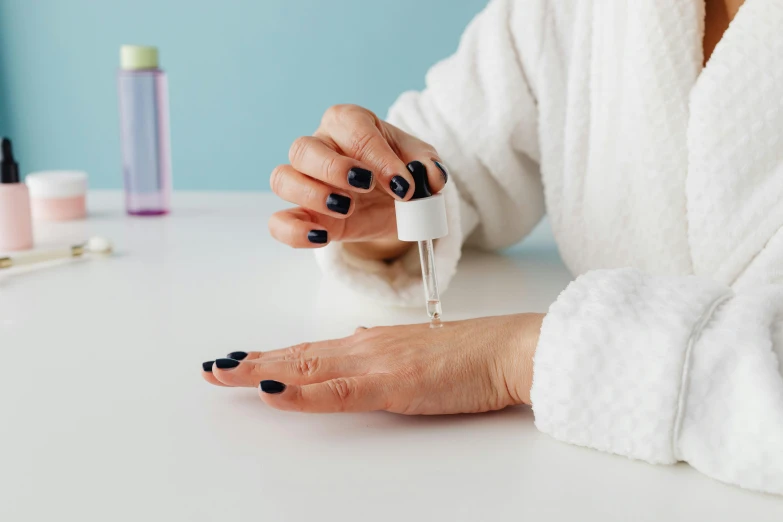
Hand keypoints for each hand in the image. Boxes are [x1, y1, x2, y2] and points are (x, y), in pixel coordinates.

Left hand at [201, 314, 543, 413]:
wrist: (509, 349)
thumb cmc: (471, 354)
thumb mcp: (415, 352)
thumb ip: (379, 351)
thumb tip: (350, 344)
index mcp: (370, 343)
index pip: (309, 350)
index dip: (270, 356)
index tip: (237, 359)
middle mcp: (365, 347)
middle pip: (297, 355)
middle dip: (250, 363)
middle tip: (212, 368)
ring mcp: (377, 364)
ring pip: (307, 367)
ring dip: (261, 370)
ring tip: (223, 373)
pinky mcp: (394, 384)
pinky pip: (338, 391)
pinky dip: (301, 392)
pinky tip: (272, 392)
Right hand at [268, 104, 449, 259]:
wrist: (393, 203)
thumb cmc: (399, 170)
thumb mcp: (420, 163)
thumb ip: (429, 166)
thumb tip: (431, 177)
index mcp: (349, 123)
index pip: (352, 127)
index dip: (376, 155)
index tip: (402, 183)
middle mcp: (319, 146)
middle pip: (303, 148)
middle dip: (334, 168)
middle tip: (364, 186)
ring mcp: (304, 180)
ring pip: (283, 178)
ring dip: (312, 195)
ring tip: (347, 208)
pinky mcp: (301, 214)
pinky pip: (278, 221)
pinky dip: (294, 231)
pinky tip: (322, 236)